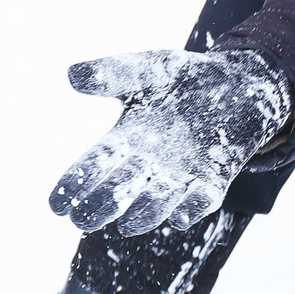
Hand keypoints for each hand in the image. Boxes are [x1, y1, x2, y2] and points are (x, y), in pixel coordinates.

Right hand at [48, 49, 289, 236]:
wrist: (238, 84)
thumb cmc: (184, 79)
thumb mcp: (148, 69)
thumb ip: (114, 73)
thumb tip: (72, 75)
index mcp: (125, 140)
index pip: (93, 166)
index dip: (74, 185)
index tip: (56, 205)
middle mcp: (148, 166)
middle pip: (117, 193)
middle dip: (100, 207)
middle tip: (83, 220)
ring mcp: (181, 177)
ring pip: (157, 204)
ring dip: (144, 213)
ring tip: (127, 224)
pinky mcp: (214, 181)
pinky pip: (201, 201)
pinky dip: (191, 209)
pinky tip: (182, 216)